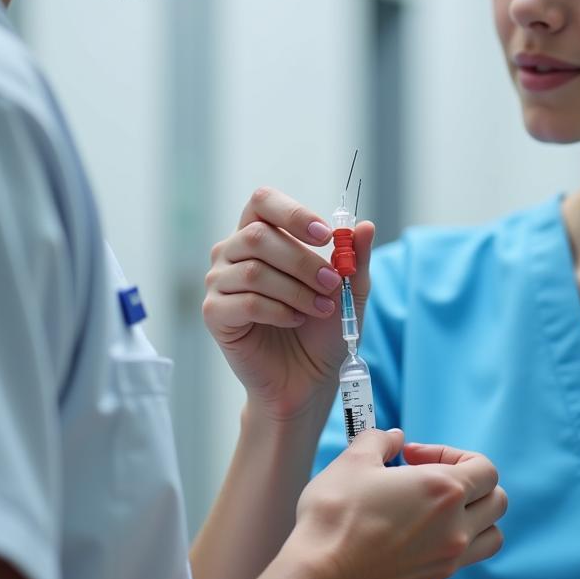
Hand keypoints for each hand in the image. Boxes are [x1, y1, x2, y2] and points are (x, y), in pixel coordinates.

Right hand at [202, 186, 375, 420]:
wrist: (309, 377)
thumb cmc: (323, 328)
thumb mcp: (349, 289)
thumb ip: (355, 257)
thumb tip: (365, 225)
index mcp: (260, 234)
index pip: (262, 201)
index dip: (293, 213)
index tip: (326, 236)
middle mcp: (232, 252)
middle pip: (257, 236)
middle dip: (302, 261)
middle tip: (332, 284)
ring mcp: (219, 282)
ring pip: (254, 271)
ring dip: (296, 290)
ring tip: (320, 308)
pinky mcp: (214, 314)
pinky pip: (246, 302)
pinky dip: (279, 311)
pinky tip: (295, 321)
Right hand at [286, 431, 506, 578]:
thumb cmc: (335, 519)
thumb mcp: (354, 460)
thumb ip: (380, 440)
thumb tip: (393, 438)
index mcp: (444, 491)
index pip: (486, 468)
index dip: (455, 454)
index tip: (417, 457)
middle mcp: (455, 529)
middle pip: (497, 502)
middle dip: (471, 485)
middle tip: (431, 480)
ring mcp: (446, 563)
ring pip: (488, 538)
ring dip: (471, 519)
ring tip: (433, 512)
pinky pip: (455, 564)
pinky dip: (444, 548)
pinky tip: (407, 540)